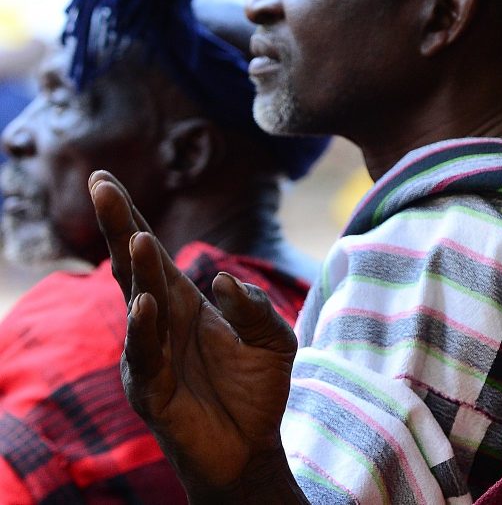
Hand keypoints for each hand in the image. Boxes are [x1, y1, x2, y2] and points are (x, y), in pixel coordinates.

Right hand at [89, 171, 307, 502]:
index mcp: (185, 301)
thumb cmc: (256, 389)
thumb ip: (255, 307)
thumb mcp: (274, 339)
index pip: (152, 252)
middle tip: (102, 185)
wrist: (250, 448)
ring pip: (137, 304)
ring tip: (140, 238)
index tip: (104, 178)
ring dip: (138, 272)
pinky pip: (145, 357)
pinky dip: (145, 331)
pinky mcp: (151, 391)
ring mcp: (149, 354)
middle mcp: (160, 321)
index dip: (131, 217)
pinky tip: (146, 304)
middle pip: (134, 265)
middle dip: (120, 225)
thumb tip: (223, 279)